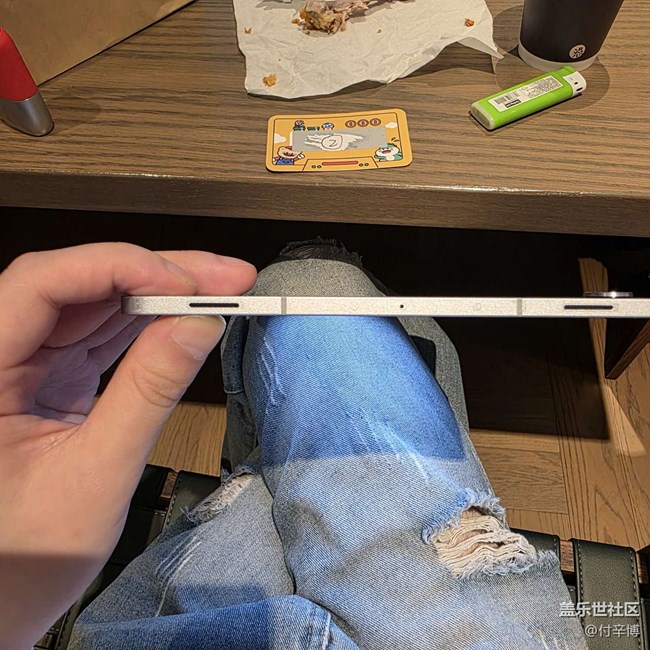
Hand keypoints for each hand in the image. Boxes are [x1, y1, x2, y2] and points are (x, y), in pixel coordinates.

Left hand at [0, 243, 256, 648]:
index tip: (184, 282)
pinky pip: (104, 334)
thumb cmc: (25, 557)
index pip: (40, 285)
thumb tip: (198, 326)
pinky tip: (188, 318)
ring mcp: (27, 363)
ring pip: (97, 303)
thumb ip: (148, 393)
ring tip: (220, 290)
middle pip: (78, 284)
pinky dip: (151, 324)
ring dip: (161, 293)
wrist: (2, 599)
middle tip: (224, 276)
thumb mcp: (96, 476)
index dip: (116, 268)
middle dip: (156, 273)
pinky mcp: (52, 376)